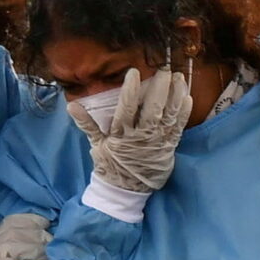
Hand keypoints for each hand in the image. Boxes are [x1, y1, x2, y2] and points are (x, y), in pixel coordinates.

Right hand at [68, 68, 192, 193]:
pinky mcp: (169, 145)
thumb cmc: (110, 164)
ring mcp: (157, 141)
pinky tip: (188, 97)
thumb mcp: (96, 144)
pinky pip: (179, 127)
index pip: (125, 108)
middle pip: (152, 109)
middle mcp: (140, 136)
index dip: (130, 90)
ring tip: (179, 78)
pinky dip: (184, 112)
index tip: (134, 72)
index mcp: (121, 134)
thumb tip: (71, 105)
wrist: (126, 189)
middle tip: (164, 69)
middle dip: (159, 88)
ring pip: (168, 115)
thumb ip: (86, 123)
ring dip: (175, 95)